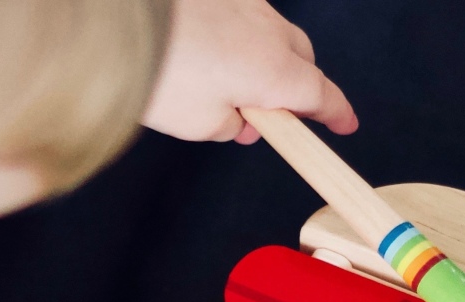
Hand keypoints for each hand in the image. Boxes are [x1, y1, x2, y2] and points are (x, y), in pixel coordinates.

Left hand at [142, 0, 358, 143]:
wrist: (118, 19)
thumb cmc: (159, 72)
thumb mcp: (198, 123)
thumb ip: (228, 126)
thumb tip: (236, 118)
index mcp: (274, 70)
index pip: (319, 95)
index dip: (334, 112)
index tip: (345, 123)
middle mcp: (268, 30)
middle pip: (300, 60)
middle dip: (294, 86)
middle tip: (268, 114)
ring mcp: (243, 2)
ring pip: (269, 34)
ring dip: (261, 58)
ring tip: (223, 83)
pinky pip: (239, 14)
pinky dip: (233, 34)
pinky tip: (203, 48)